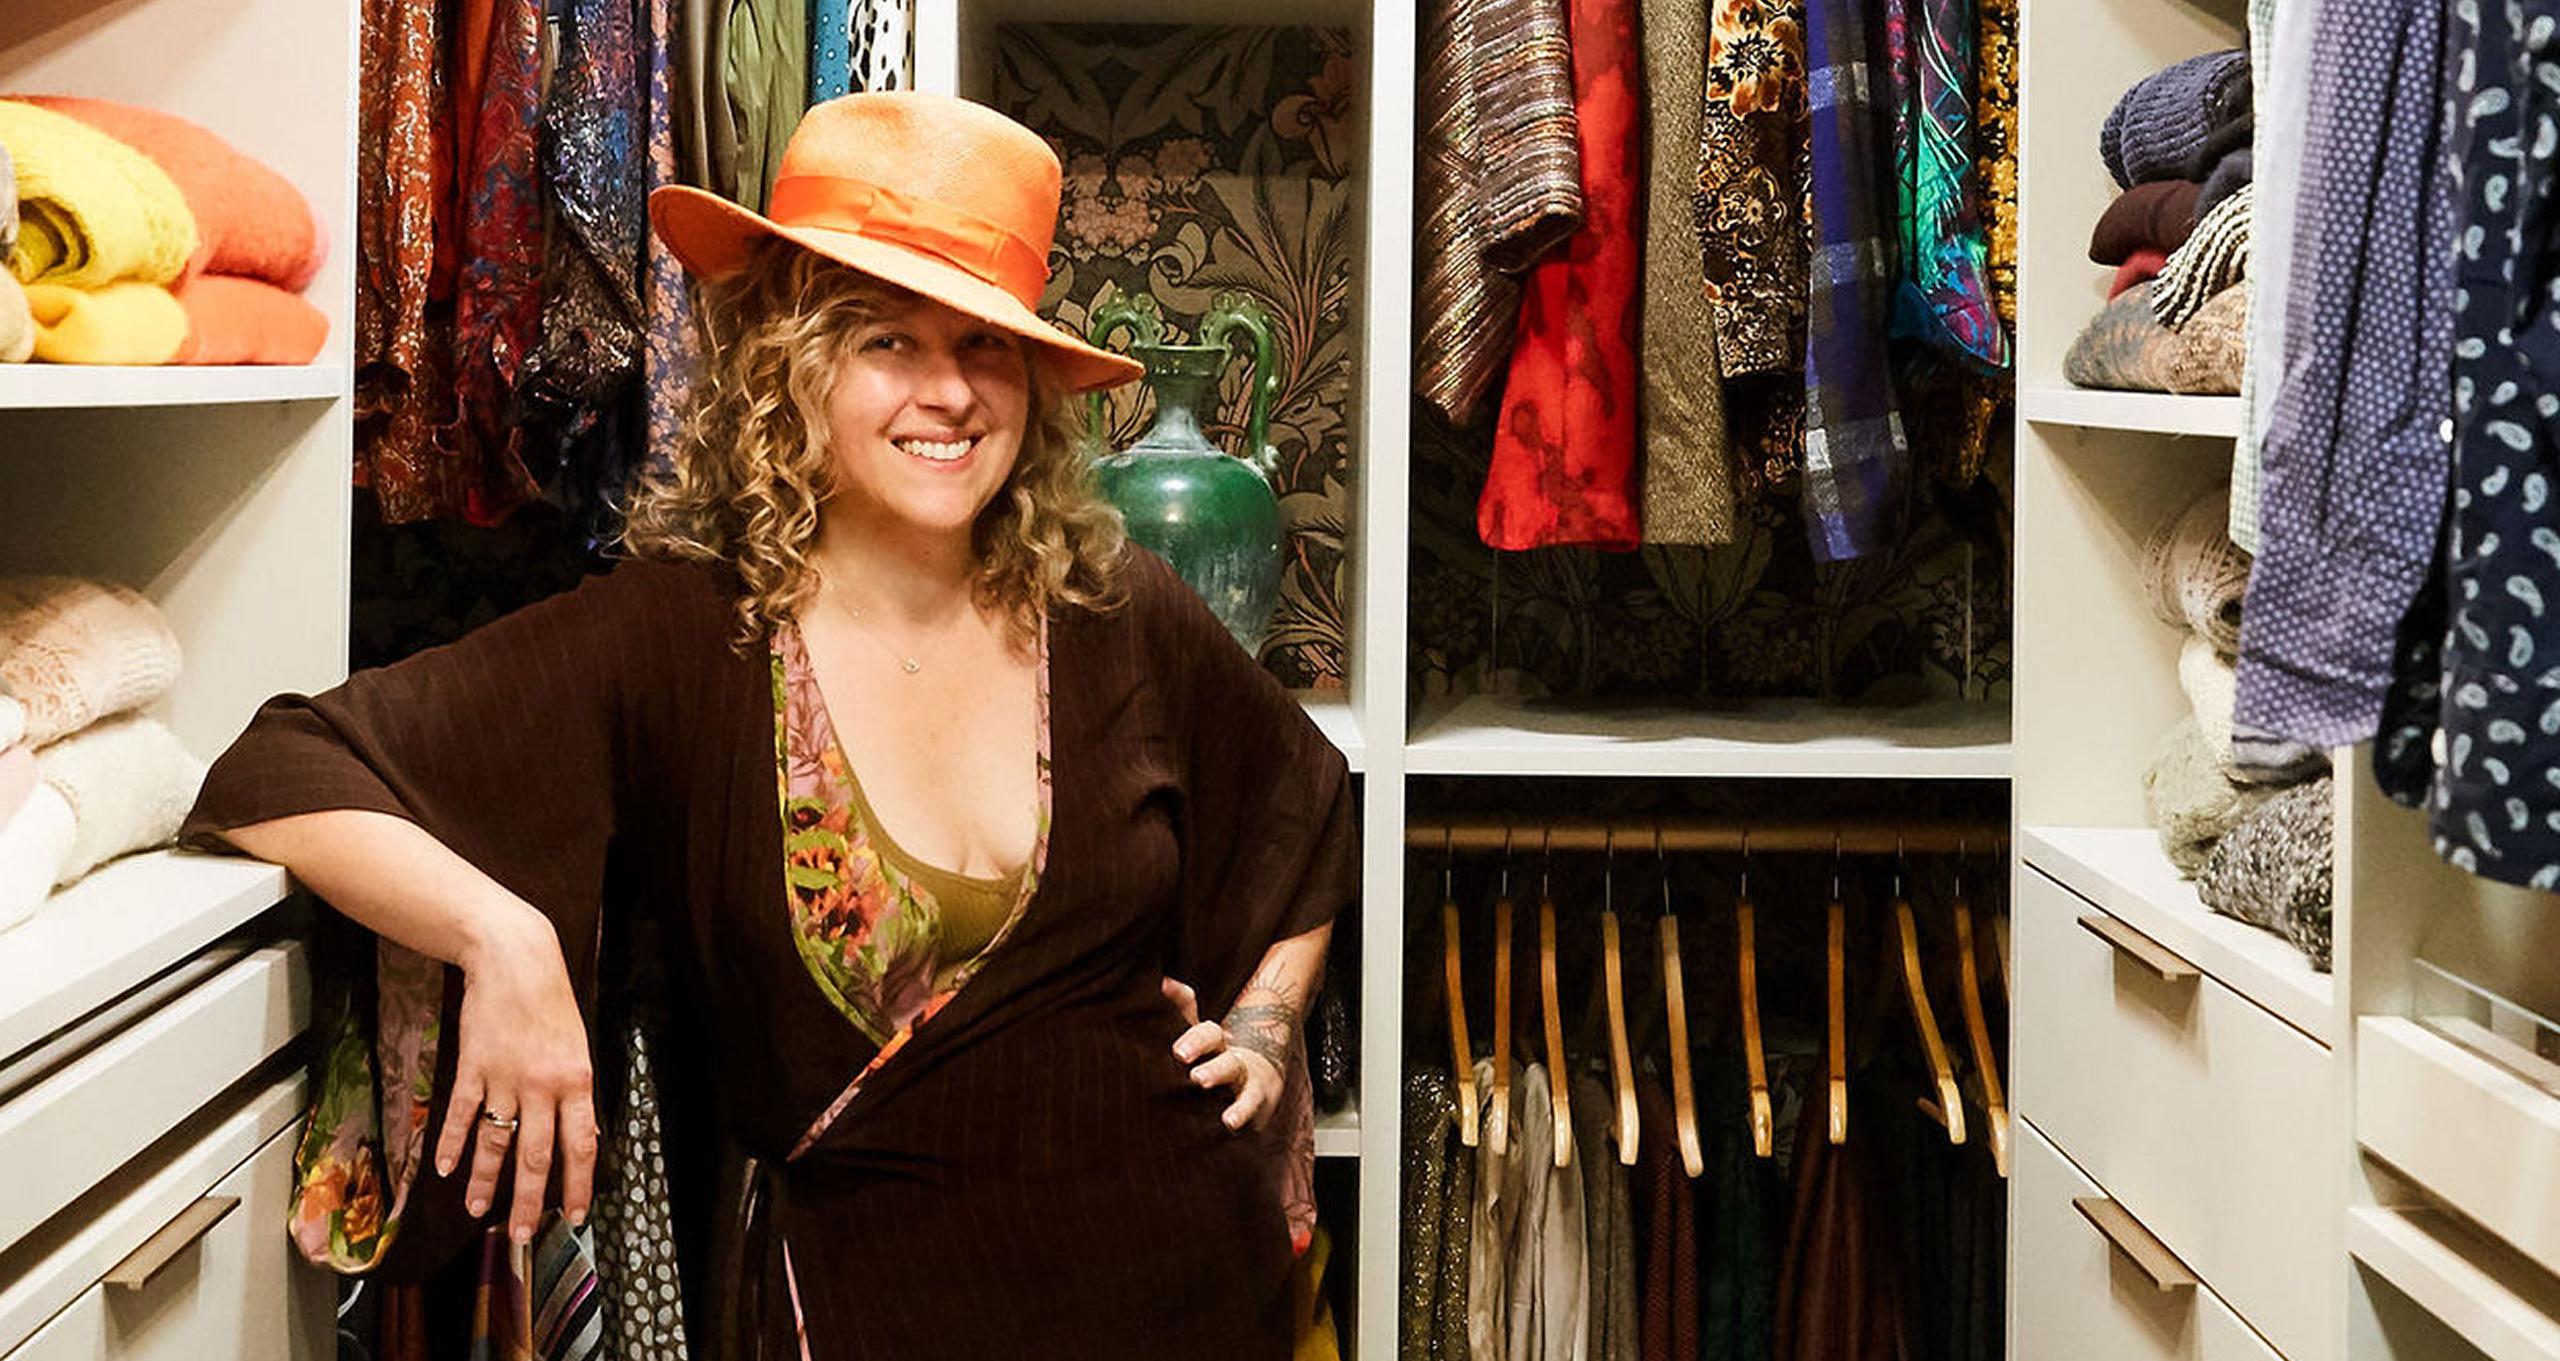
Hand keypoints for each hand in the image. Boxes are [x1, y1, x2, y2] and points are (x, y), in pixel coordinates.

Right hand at [434, 909, 596, 1243]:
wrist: (516, 959)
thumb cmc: (551, 1000)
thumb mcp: (578, 1046)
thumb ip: (576, 1093)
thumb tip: (582, 1135)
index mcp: (577, 1081)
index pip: (581, 1146)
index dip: (578, 1184)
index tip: (575, 1215)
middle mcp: (543, 1086)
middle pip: (535, 1157)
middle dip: (529, 1201)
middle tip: (521, 1234)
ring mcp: (505, 1079)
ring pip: (495, 1143)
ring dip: (484, 1181)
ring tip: (476, 1211)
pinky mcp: (473, 1067)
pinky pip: (461, 1115)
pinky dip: (450, 1144)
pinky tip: (443, 1168)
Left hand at [1164, 976, 1286, 1131]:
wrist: (1261, 1075)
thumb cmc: (1215, 1054)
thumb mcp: (1200, 1032)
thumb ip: (1183, 1008)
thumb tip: (1162, 981)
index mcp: (1218, 1045)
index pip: (1210, 1036)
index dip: (1196, 1042)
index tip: (1179, 1053)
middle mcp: (1237, 1066)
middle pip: (1229, 1065)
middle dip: (1215, 1072)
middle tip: (1198, 1079)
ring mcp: (1250, 1092)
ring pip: (1248, 1097)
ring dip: (1240, 1108)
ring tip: (1229, 1119)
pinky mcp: (1257, 1117)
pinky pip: (1254, 1125)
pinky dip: (1249, 1131)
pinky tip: (1239, 1140)